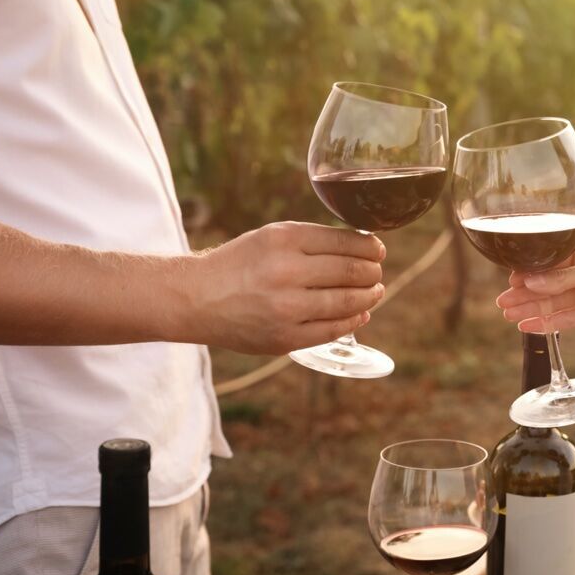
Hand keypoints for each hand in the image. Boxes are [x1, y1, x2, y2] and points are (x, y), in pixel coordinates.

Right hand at [186, 221, 385, 353]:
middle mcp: (286, 272)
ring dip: (370, 296)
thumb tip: (363, 247)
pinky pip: (333, 329)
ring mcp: (286, 308)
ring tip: (375, 291)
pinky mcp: (284, 338)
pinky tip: (360, 314)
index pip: (345, 242)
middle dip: (373, 272)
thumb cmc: (241, 264)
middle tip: (377, 272)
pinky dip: (353, 321)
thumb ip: (314, 240)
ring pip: (348, 301)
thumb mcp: (272, 237)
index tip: (378, 250)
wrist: (196, 299)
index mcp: (284, 240)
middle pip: (352, 271)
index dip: (370, 247)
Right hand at [496, 234, 574, 333]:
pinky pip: (565, 319)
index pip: (551, 259)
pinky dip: (547, 323)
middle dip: (525, 292)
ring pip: (553, 303)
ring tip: (508, 316)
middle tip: (502, 303)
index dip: (531, 270)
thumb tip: (532, 282)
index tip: (512, 279)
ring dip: (531, 309)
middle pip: (548, 283)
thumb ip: (566, 278)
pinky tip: (528, 326)